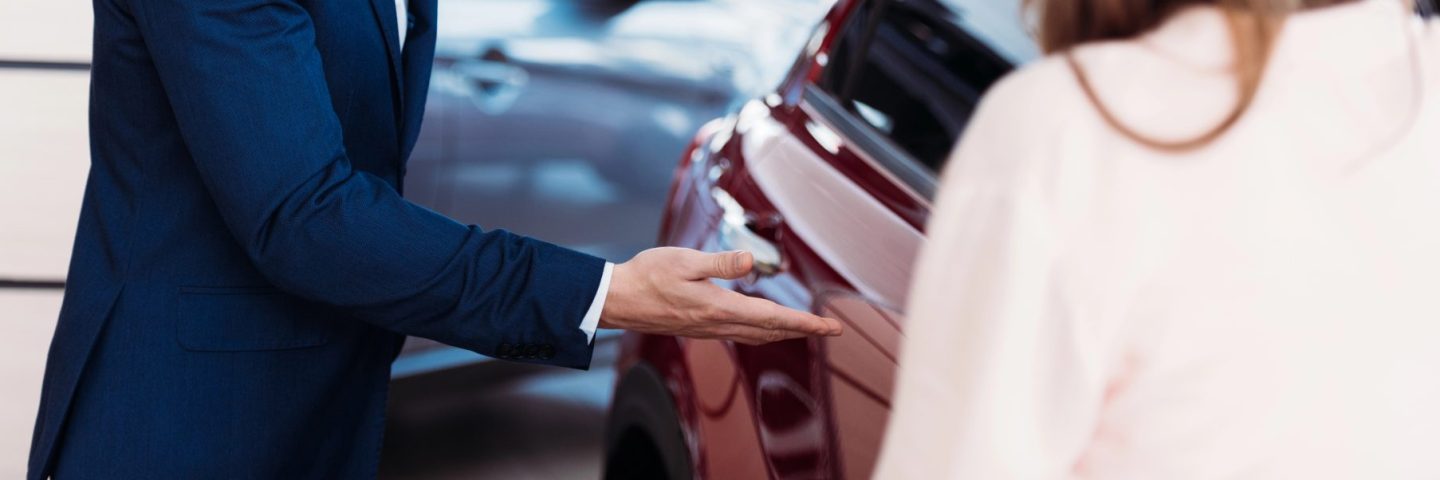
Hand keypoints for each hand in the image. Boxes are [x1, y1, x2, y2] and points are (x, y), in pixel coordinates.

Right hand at [600, 247, 842, 344]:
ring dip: (785, 332)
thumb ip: (719, 262)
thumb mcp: (684, 260)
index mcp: (720, 308)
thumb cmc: (648, 275)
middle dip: (804, 330)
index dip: (805, 323)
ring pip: (758, 335)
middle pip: (772, 331)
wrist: (618, 300)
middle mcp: (719, 324)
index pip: (774, 318)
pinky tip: (766, 326)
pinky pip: (742, 334)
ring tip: (807, 328)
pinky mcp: (701, 328)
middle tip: (831, 330)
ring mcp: (710, 329)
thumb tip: (750, 260)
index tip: (830, 327)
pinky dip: (764, 332)